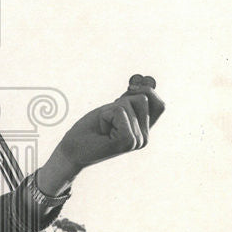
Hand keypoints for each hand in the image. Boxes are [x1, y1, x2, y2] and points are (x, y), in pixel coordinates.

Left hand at [36, 75, 164, 193]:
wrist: (72, 150)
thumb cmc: (90, 129)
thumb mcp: (112, 110)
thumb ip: (131, 100)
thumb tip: (146, 80)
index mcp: (144, 131)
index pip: (159, 105)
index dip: (148, 90)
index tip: (129, 88)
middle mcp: (144, 138)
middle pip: (143, 98)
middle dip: (120, 102)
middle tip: (106, 118)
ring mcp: (138, 141)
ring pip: (129, 103)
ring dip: (110, 109)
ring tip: (104, 126)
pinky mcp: (127, 140)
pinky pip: (119, 111)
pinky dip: (105, 115)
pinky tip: (101, 131)